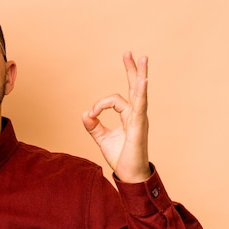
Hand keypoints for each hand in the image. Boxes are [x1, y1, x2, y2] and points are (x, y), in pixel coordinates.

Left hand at [82, 52, 150, 182]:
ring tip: (142, 58)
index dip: (99, 105)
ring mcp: (140, 119)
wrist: (129, 175)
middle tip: (129, 53)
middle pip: (134, 87)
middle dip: (131, 70)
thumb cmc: (120, 157)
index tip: (91, 115)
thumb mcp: (102, 138)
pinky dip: (141, 93)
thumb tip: (84, 113)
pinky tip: (143, 81)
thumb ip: (93, 125)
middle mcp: (136, 114)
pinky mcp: (139, 126)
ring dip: (140, 74)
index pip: (114, 100)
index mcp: (128, 116)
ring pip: (139, 93)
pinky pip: (140, 106)